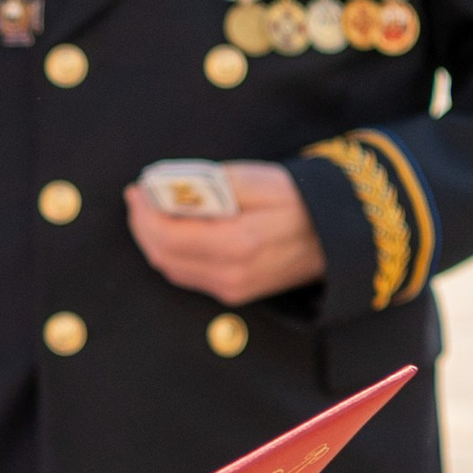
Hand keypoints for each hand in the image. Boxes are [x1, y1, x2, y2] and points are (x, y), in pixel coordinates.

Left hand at [123, 161, 321, 306]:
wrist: (334, 236)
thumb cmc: (297, 200)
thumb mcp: (256, 179)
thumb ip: (209, 183)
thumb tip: (166, 186)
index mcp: (239, 244)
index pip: (169, 237)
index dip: (145, 214)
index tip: (138, 189)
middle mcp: (231, 275)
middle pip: (163, 256)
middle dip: (143, 225)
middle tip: (138, 197)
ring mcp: (232, 289)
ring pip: (172, 269)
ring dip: (154, 239)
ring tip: (150, 210)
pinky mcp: (233, 293)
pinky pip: (188, 274)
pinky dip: (172, 252)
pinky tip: (171, 230)